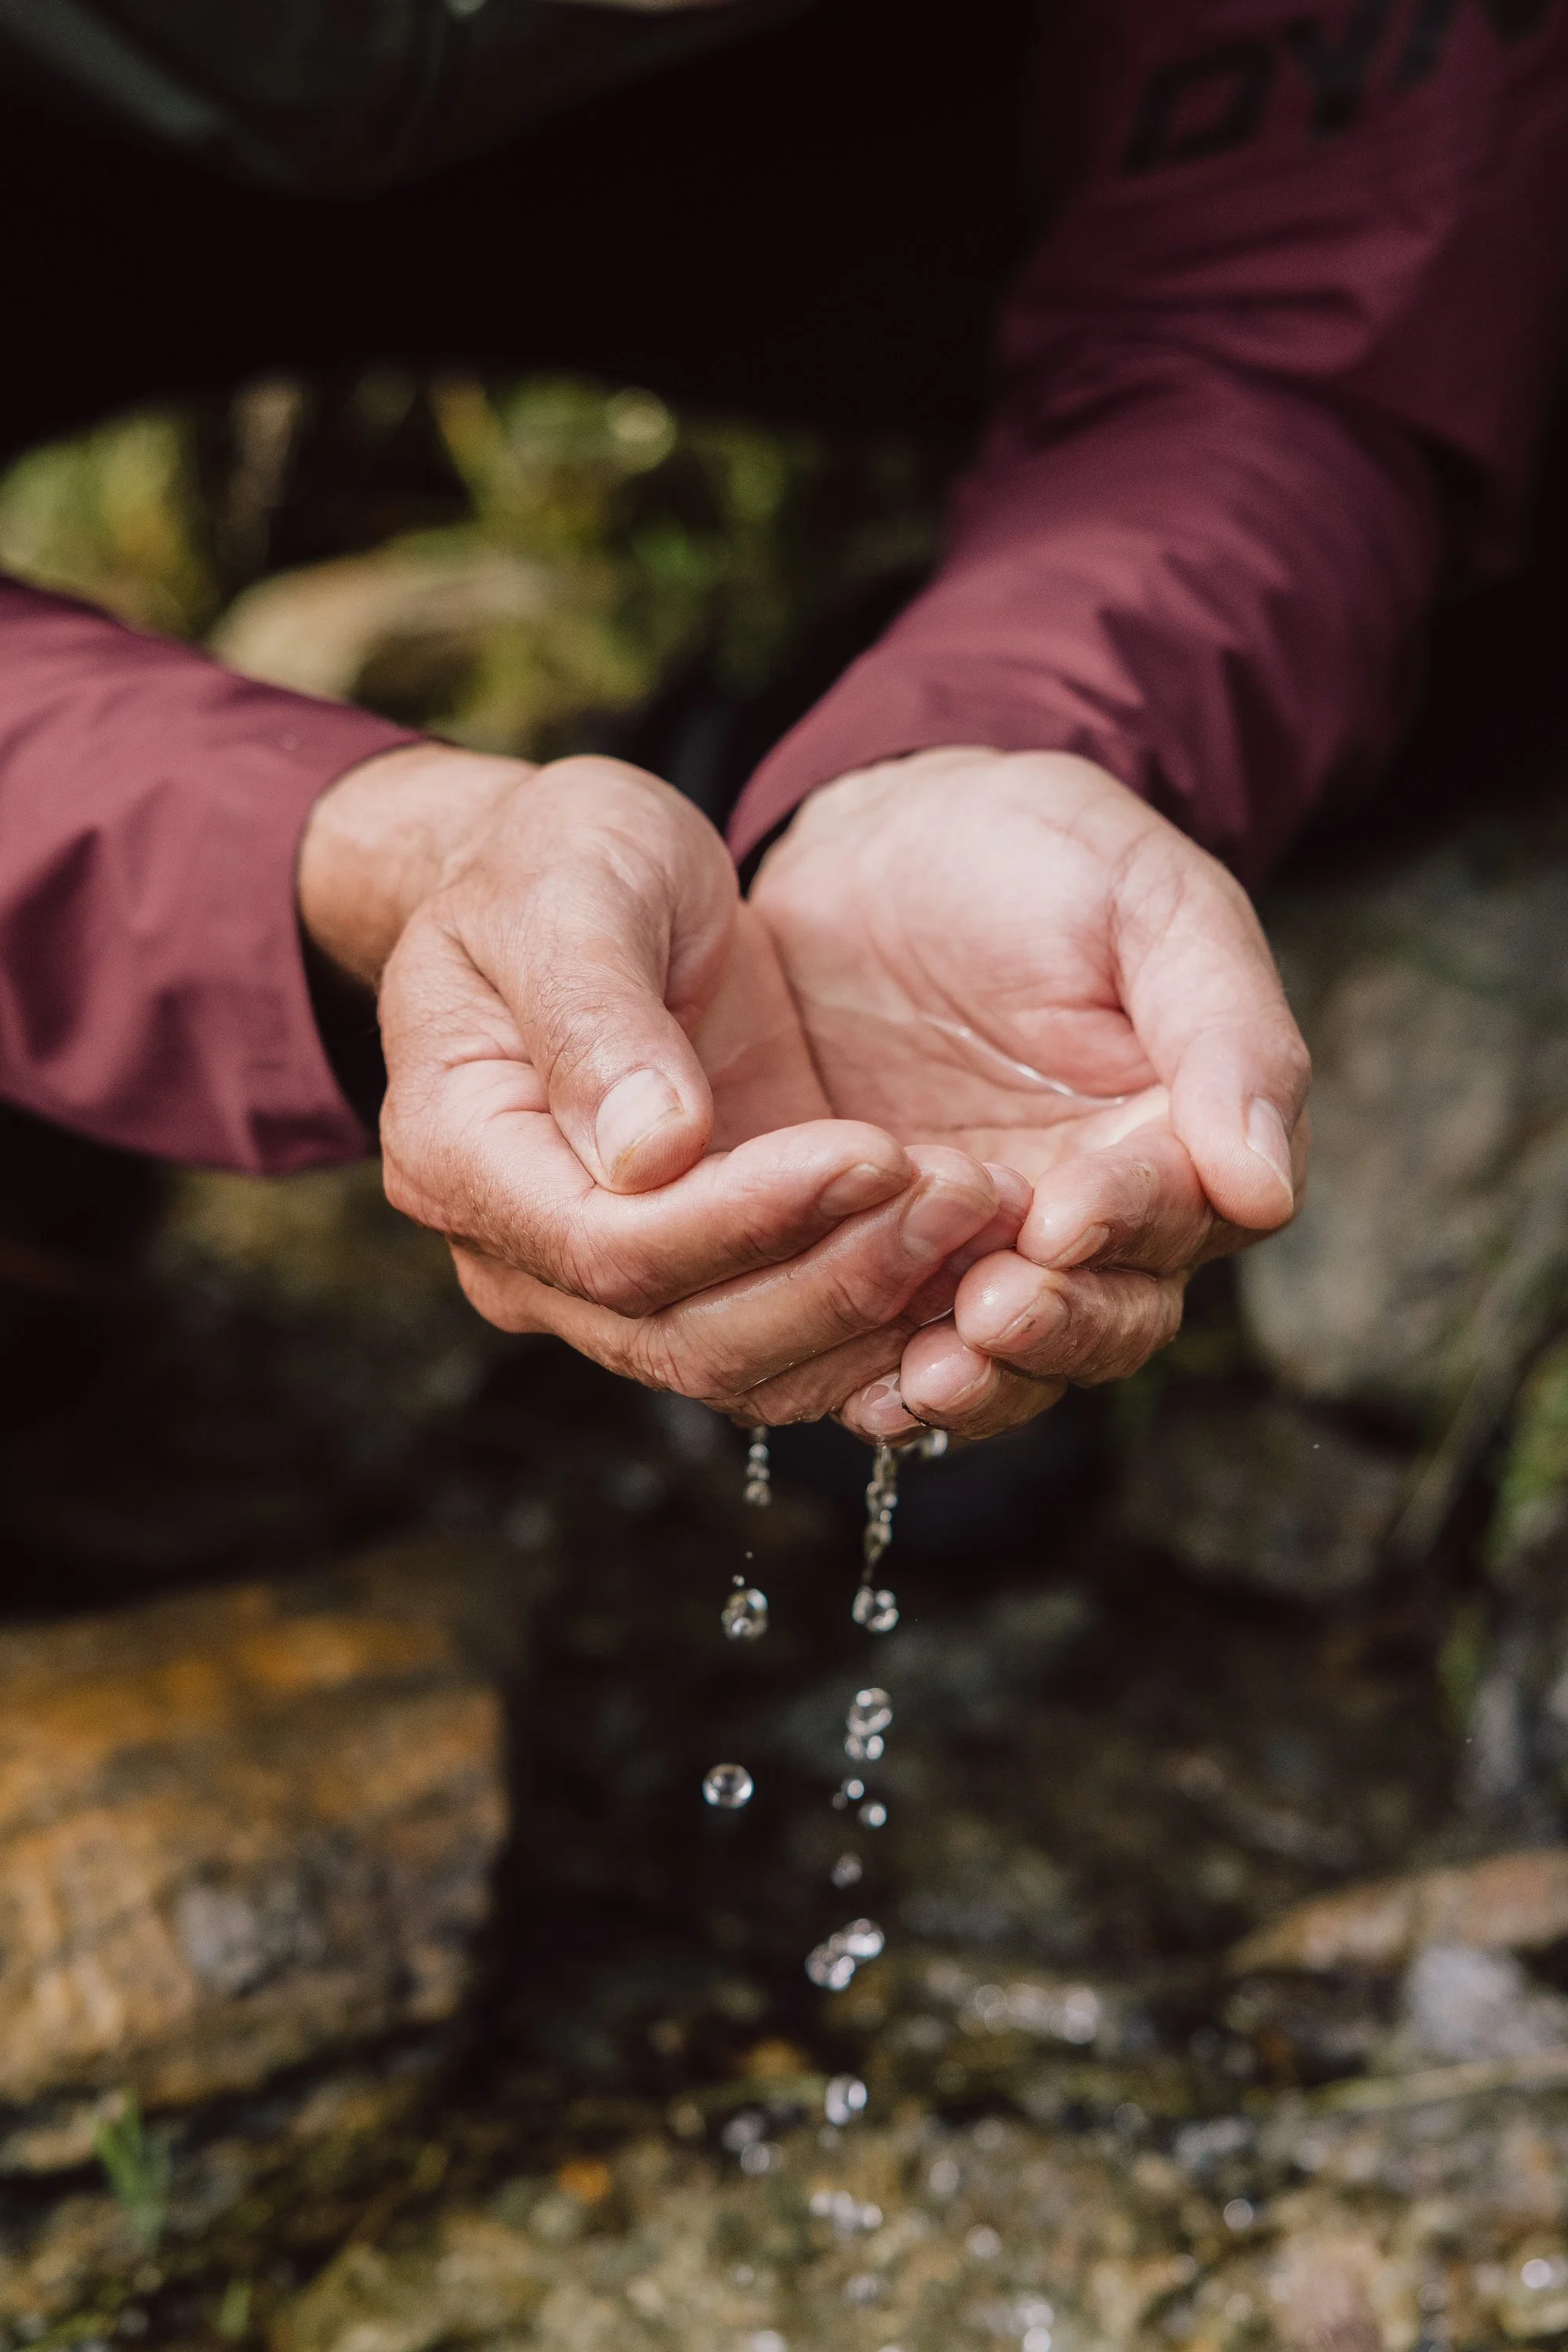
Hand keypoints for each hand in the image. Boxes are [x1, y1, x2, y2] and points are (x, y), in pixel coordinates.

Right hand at [299, 744, 1014, 1417]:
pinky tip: (966, 1258)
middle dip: (835, 1279)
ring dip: (875, 1311)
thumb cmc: (548, 864)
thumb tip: (649, 1154)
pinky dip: (881, 1322)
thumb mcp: (566, 891)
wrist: (570, 882)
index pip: (610, 1250)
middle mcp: (524, 1253)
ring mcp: (609, 1281)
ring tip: (980, 1212)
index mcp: (462, 1156)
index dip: (746, 1221)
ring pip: (746, 1366)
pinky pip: (789, 1344)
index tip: (869, 1150)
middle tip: (960, 1191)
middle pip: (684, 1337)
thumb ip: (596, 1017)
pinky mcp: (702, 1271)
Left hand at [749, 747, 1309, 1439]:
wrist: (883, 844)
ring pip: (1011, 1358)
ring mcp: (987, 1247)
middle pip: (1110, 1319)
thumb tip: (1266, 1188)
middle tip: (989, 1310)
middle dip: (1056, 1327)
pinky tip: (856, 1392)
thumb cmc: (1038, 853)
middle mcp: (1094, 1217)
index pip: (1185, 1214)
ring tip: (922, 1373)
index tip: (1064, 1217)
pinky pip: (895, 1346)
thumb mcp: (1149, 903)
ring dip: (976, 1378)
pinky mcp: (886, 1257)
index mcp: (1179, 1137)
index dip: (1131, 1224)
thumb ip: (1224, 1030)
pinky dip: (880, 1378)